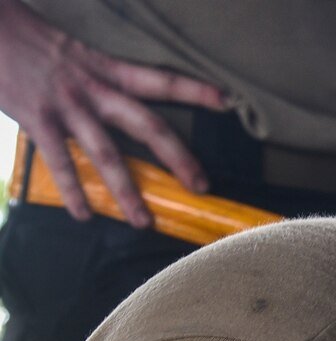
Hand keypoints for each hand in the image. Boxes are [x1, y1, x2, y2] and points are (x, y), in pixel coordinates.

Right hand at [0, 0, 227, 225]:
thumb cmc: (21, 37)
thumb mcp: (65, 52)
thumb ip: (89, 78)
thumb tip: (107, 105)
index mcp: (102, 68)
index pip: (159, 79)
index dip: (194, 89)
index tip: (226, 101)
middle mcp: (91, 88)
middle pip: (147, 124)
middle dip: (177, 157)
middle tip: (202, 185)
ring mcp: (65, 105)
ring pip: (106, 153)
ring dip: (127, 191)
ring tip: (143, 221)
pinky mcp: (35, 117)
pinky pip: (59, 161)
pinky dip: (72, 190)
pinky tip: (84, 214)